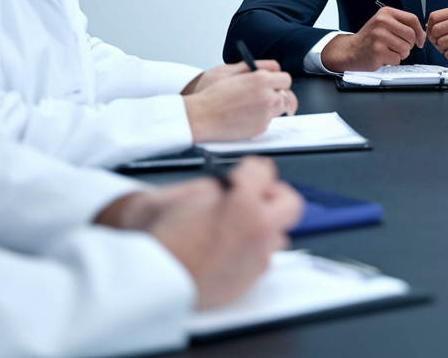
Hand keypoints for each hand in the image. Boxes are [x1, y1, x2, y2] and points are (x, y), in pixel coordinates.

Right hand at [143, 158, 303, 308]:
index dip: (254, 168)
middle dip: (275, 195)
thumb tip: (235, 187)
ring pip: (278, 233)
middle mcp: (259, 228)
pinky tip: (231, 248)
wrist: (158, 276)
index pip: (264, 172)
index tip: (250, 171)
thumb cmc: (169, 237)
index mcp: (245, 202)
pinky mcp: (253, 277)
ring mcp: (259, 255)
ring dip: (265, 225)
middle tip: (257, 195)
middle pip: (289, 202)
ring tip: (240, 225)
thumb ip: (223, 186)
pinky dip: (252, 249)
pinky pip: (263, 257)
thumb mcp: (193, 194)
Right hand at [184, 60, 296, 141]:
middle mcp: (267, 96)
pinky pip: (268, 120)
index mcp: (261, 80)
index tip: (274, 82)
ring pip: (280, 109)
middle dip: (279, 95)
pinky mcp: (261, 127)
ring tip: (255, 104)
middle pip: (287, 96)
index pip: (285, 79)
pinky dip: (261, 118)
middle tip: (270, 95)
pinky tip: (246, 115)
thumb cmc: (213, 95)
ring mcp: (266, 114)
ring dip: (272, 106)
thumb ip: (256, 67)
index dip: (278, 81)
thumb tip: (274, 68)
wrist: (202, 117)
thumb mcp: (232, 71)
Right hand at [322, 7, 424, 71]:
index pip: (412, 19)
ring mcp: (379, 36)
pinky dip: (393, 61)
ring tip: (390, 51)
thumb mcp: (384, 24)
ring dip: (401, 54)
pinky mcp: (378, 51)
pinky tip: (383, 56)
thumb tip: (422, 35)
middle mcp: (382, 22)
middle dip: (409, 45)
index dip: (420, 32)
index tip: (420, 40)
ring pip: (405, 49)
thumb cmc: (370, 38)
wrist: (351, 50)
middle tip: (400, 47)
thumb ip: (402, 25)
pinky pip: (397, 59)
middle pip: (411, 35)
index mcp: (385, 13)